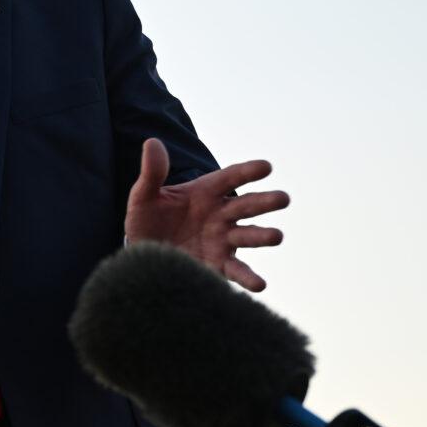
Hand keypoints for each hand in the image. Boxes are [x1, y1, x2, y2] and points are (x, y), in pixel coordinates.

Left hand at [124, 138, 289, 291]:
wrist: (142, 253)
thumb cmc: (146, 219)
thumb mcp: (144, 196)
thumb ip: (152, 173)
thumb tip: (152, 142)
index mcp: (205, 192)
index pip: (230, 178)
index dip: (248, 172)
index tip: (267, 166)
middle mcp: (220, 215)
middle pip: (246, 205)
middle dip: (265, 202)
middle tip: (284, 198)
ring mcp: (222, 240)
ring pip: (248, 236)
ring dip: (263, 236)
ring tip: (277, 236)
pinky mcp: (217, 265)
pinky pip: (236, 271)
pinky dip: (248, 278)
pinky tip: (260, 284)